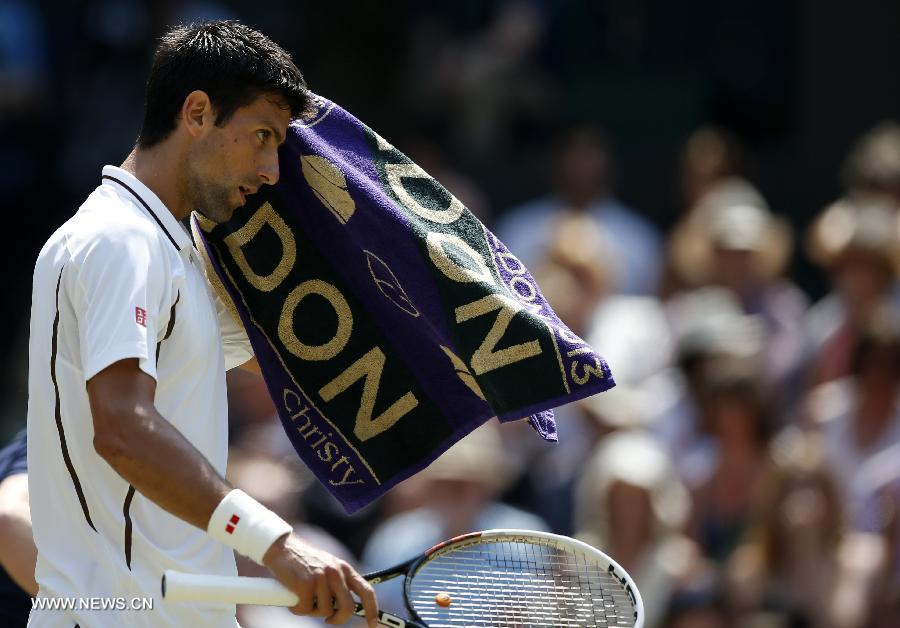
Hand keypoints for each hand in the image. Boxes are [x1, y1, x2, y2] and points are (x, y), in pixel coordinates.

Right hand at [262, 532, 377, 625]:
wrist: (282, 547)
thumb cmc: (304, 561)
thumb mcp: (328, 567)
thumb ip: (338, 583)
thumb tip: (344, 607)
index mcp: (344, 568)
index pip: (366, 591)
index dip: (372, 610)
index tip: (372, 624)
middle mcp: (335, 572)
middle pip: (348, 607)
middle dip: (339, 619)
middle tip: (329, 620)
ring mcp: (320, 578)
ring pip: (324, 611)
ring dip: (312, 611)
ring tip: (303, 599)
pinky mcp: (304, 584)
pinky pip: (305, 610)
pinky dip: (297, 609)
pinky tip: (292, 599)